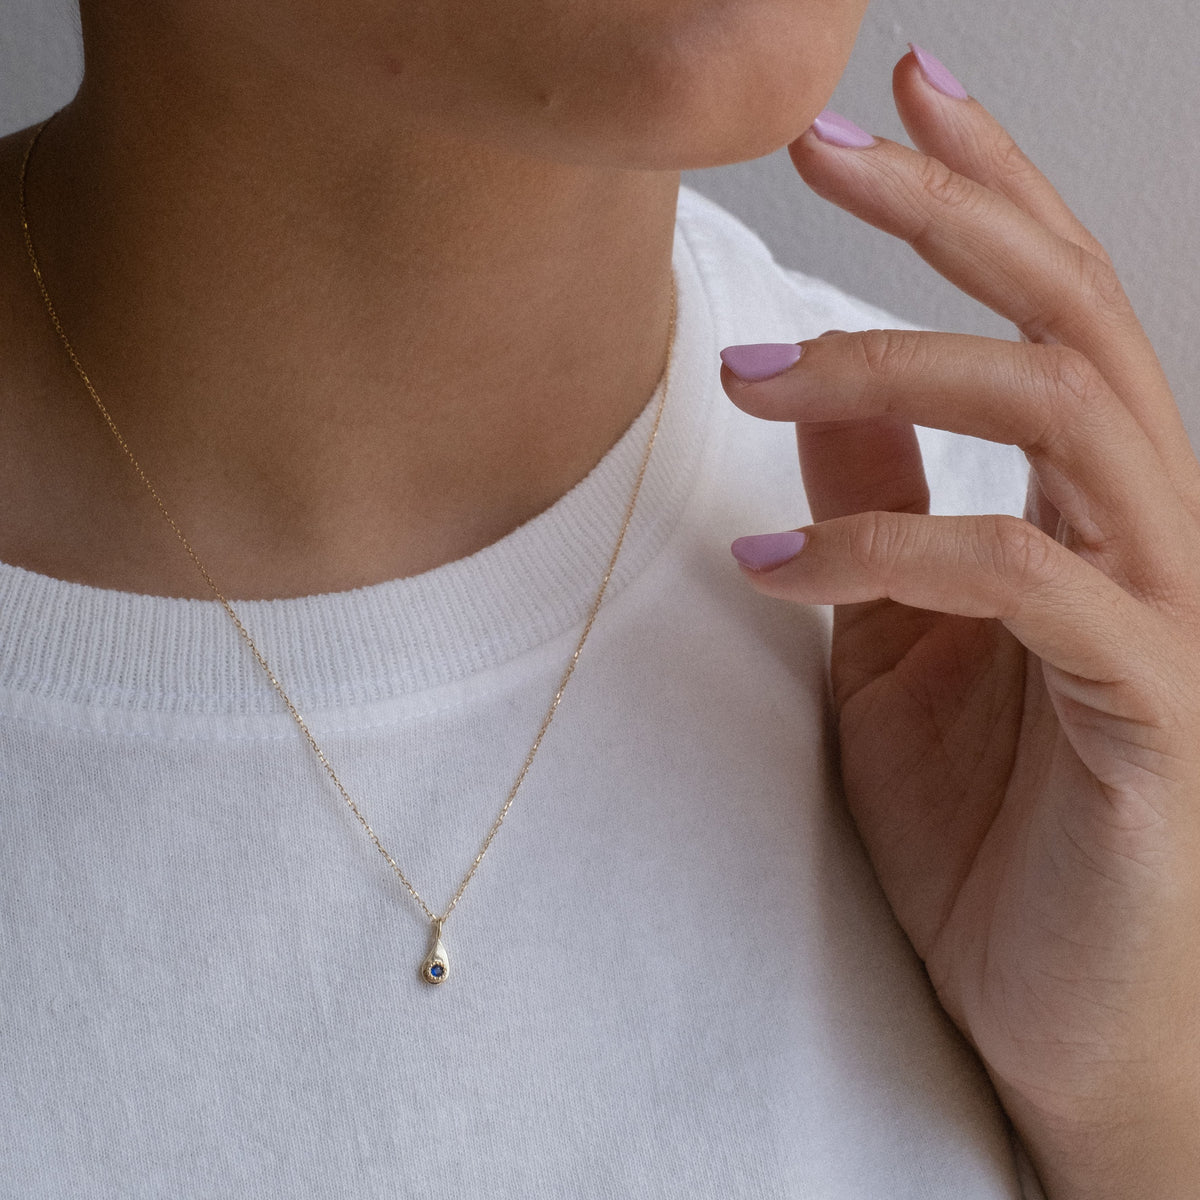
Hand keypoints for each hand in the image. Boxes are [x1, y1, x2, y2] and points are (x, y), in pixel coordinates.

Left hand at [720, 48, 1199, 1199]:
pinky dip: (886, 554)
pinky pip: (1028, 580)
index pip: (1046, 305)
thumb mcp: (896, 646)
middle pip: (1071, 313)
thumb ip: (877, 514)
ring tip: (756, 378)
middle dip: (953, 209)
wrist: (1055, 1006)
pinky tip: (768, 570)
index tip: (891, 92)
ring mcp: (1163, 610)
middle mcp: (1145, 531)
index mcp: (1081, 508)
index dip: (983, 184)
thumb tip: (816, 402)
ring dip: (900, 367)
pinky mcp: (1154, 706)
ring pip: (1067, 412)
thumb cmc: (990, 830)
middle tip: (827, 137)